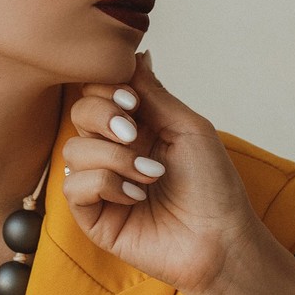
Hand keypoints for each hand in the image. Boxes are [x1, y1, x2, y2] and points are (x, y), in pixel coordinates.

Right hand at [62, 51, 262, 294]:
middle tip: (134, 132)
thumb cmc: (214, 186)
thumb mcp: (188, 127)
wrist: (222, 241)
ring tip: (150, 176)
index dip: (105, 89)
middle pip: (78, 113)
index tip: (130, 100)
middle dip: (104, 118)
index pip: (97, 91)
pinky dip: (106, 185)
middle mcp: (111, 149)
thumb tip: (135, 53)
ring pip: (73, 149)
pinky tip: (136, 197)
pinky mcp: (91, 214)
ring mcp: (99, 182)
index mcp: (133, 125)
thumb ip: (154, 92)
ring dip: (115, 158)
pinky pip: (73, 185)